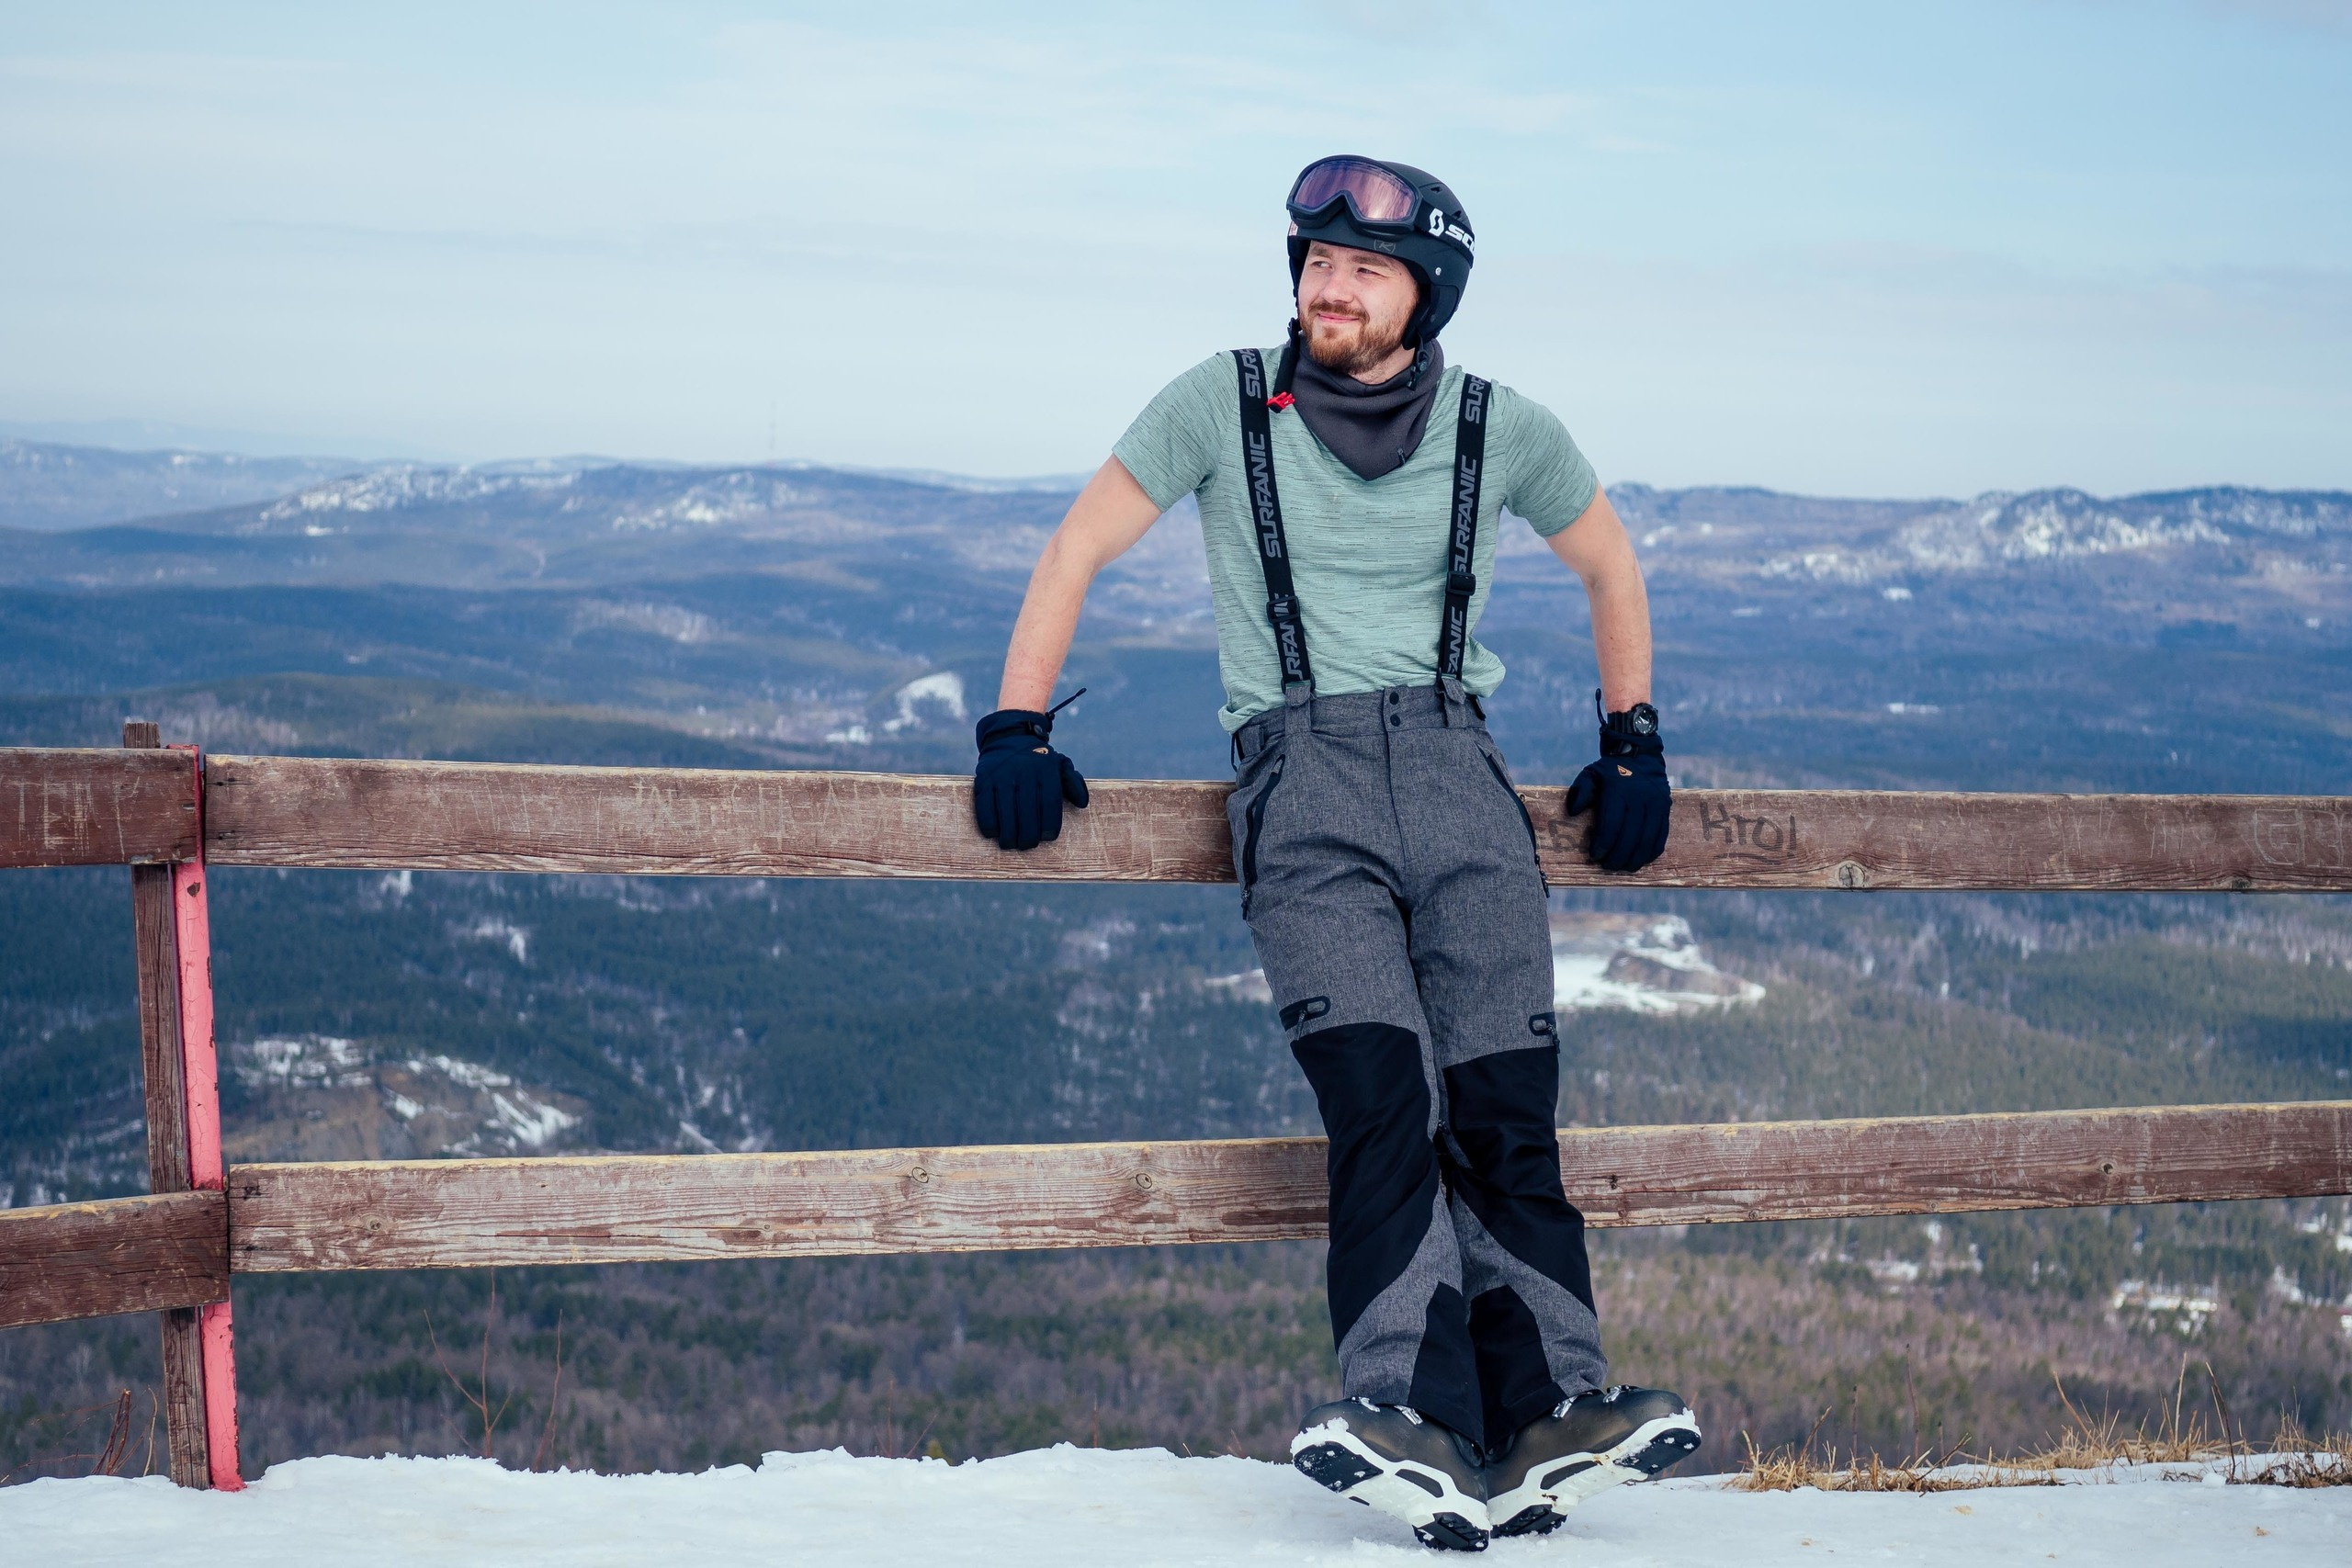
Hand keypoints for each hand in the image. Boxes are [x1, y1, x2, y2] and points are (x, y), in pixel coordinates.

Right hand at [972, 707, 1089, 850]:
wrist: (1008, 737)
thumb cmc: (1039, 760)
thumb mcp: (1060, 764)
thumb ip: (1073, 783)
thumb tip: (1082, 804)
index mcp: (1045, 769)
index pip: (1049, 802)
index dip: (1049, 824)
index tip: (1048, 837)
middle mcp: (1023, 771)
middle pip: (1027, 812)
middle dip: (1028, 835)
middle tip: (1027, 845)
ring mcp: (1001, 775)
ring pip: (1005, 812)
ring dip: (1008, 834)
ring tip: (1011, 843)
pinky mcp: (983, 779)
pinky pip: (984, 807)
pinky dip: (989, 824)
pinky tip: (994, 833)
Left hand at [1564, 722, 1669, 872]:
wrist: (1639, 755)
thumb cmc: (1610, 770)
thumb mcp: (1590, 774)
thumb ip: (1580, 792)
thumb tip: (1573, 813)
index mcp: (1618, 789)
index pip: (1611, 824)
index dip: (1603, 844)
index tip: (1595, 856)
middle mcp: (1640, 796)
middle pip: (1630, 835)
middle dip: (1618, 855)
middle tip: (1608, 866)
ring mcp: (1656, 802)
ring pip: (1647, 838)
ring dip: (1635, 858)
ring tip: (1624, 867)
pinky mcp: (1666, 808)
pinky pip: (1661, 835)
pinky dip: (1651, 851)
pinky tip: (1640, 859)